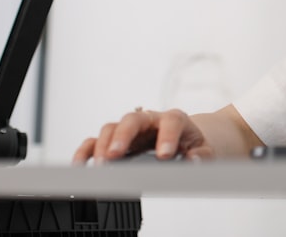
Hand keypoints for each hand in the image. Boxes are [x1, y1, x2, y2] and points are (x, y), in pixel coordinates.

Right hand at [72, 107, 214, 164]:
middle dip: (123, 135)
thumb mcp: (204, 148)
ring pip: (112, 127)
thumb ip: (202, 155)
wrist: (184, 139)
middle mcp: (149, 120)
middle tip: (117, 155)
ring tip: (103, 165)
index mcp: (174, 119)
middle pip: (133, 118)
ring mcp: (130, 129)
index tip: (164, 155)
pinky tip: (81, 165)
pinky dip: (86, 152)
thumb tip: (194, 160)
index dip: (167, 136)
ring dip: (104, 145)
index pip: (171, 121)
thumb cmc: (191, 142)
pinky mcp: (115, 141)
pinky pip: (95, 142)